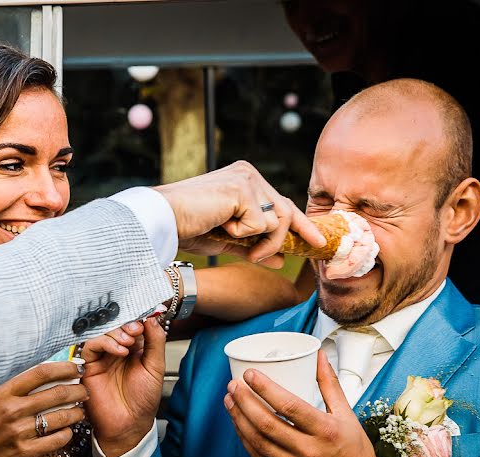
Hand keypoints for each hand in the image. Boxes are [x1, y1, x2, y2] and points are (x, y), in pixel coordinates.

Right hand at [0, 361, 87, 456]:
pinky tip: (67, 431)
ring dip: (77, 413)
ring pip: (61, 417)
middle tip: (85, 391)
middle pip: (57, 393)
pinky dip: (67, 434)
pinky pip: (57, 440)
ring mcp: (19, 433)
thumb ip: (12, 388)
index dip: (64, 368)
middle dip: (78, 390)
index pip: (41, 373)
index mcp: (2, 394)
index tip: (77, 368)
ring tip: (80, 411)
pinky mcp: (25, 453)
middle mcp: (11, 411)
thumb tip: (43, 375)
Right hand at [81, 319, 165, 456]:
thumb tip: (152, 318)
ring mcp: (103, 357)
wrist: (129, 425)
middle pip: (116, 327)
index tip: (145, 320)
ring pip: (103, 333)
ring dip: (116, 333)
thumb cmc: (143, 401)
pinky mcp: (89, 366)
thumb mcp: (155, 368)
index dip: (137, 320)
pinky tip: (119, 351)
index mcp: (135, 349)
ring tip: (128, 342)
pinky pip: (91, 346)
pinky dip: (105, 343)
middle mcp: (117, 351)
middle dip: (126, 325)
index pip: (133, 326)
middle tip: (136, 329)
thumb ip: (155, 342)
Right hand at [155, 161, 324, 266]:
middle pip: (284, 211)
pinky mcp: (243, 189)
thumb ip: (254, 246)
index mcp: (244, 179)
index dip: (300, 225)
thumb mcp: (226, 240)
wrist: (163, 220)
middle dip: (284, 239)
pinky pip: (261, 224)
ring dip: (261, 241)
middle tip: (270, 258)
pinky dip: (243, 234)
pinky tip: (221, 226)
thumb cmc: (187, 227)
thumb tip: (282, 259)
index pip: (281, 203)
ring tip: (233, 241)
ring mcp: (247, 178)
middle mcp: (249, 173)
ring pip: (277, 220)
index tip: (317, 242)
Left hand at [224, 351, 380, 456]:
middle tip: (233, 386)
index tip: (250, 374)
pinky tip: (239, 425)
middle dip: (245, 402)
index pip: (288, 406)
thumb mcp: (347, 415)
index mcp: (326, 431)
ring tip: (230, 401)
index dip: (265, 388)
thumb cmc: (355, 453)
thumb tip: (319, 356)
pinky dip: (246, 440)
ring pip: (258, 442)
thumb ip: (330, 384)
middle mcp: (309, 451)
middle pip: (267, 424)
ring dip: (240, 419)